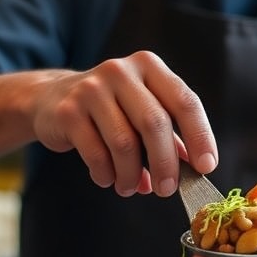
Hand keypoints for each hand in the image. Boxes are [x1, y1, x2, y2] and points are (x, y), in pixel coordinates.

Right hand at [29, 50, 217, 197]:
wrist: (50, 98)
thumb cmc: (110, 109)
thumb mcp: (142, 110)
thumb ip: (170, 134)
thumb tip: (195, 168)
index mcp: (149, 66)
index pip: (184, 101)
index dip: (200, 136)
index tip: (206, 166)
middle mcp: (121, 72)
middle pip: (155, 123)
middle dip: (165, 164)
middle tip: (167, 189)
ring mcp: (92, 89)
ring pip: (124, 143)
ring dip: (132, 175)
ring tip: (130, 187)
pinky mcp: (68, 111)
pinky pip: (96, 154)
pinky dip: (107, 175)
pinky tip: (109, 179)